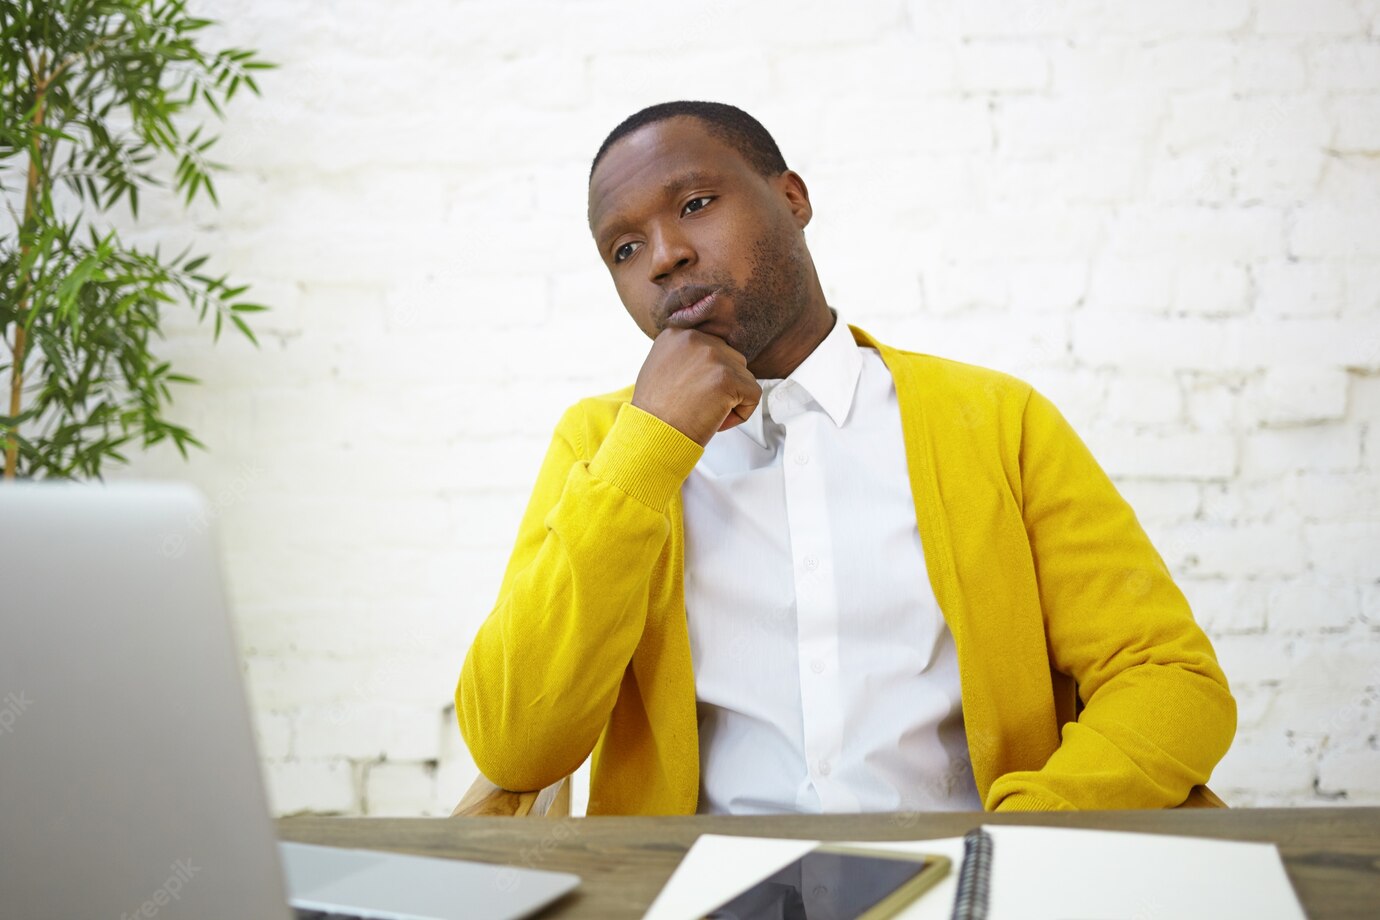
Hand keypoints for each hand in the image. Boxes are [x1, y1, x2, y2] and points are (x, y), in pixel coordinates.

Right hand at [630, 327, 761, 447]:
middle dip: (723, 386)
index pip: (713, 349)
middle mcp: (695, 338)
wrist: (652, 436)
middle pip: (731, 360)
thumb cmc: (654, 413)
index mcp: (677, 335)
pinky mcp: (727, 377)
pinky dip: (741, 413)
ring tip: (706, 413)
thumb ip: (683, 357)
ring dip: (732, 399)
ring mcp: (713, 356)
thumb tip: (707, 362)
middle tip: (700, 406)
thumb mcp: (659, 369)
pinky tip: (717, 421)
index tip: (694, 393)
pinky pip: (753, 394)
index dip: (708, 376)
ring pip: (744, 376)